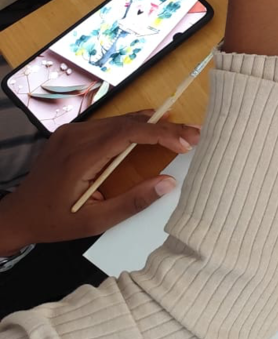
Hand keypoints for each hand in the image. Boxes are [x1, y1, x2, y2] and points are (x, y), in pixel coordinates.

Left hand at [0, 111, 199, 255]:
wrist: (17, 215)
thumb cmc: (55, 221)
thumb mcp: (94, 221)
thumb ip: (132, 202)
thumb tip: (168, 183)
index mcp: (80, 157)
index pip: (129, 133)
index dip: (161, 133)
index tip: (186, 142)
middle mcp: (75, 137)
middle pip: (129, 122)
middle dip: (165, 127)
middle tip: (195, 133)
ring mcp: (71, 133)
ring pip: (120, 120)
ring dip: (152, 125)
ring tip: (180, 132)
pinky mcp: (71, 134)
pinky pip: (108, 124)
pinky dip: (134, 126)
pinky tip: (151, 129)